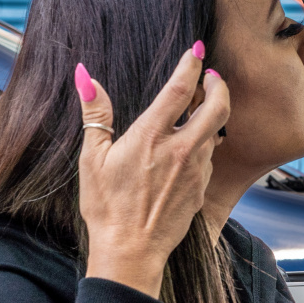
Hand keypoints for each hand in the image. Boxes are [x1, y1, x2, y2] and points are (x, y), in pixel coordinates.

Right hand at [77, 44, 229, 298]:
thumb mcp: (92, 158)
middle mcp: (181, 150)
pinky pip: (209, 157)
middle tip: (211, 76)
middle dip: (218, 85)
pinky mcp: (201, 188)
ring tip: (200, 108)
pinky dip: (205, 143)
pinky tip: (190, 146)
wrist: (131, 251)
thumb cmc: (106, 207)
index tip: (195, 51)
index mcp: (152, 137)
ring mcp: (196, 170)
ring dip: (212, 115)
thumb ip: (96, 113)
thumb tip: (85, 76)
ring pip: (215, 132)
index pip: (180, 89)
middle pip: (217, 106)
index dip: (191, 65)